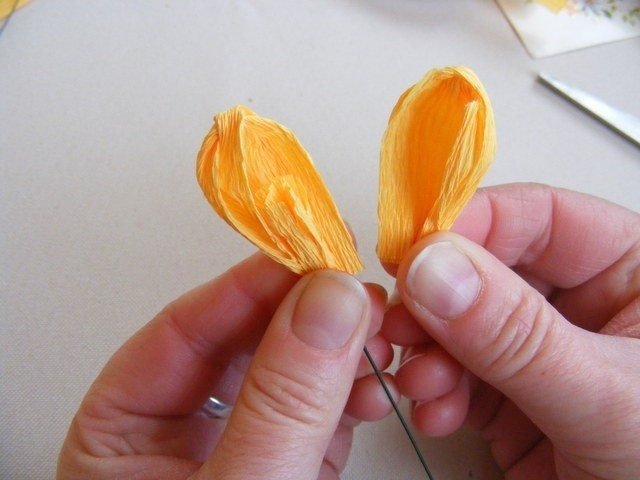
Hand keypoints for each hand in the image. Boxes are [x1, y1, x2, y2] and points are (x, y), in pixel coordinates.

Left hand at [57, 253, 394, 479]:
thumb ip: (282, 402)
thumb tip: (328, 302)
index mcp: (125, 429)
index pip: (186, 329)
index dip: (249, 287)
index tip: (308, 260)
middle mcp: (178, 430)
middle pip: (241, 341)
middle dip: (304, 317)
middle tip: (354, 295)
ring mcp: (239, 443)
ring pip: (287, 368)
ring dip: (335, 349)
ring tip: (375, 340)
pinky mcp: (287, 462)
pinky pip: (318, 406)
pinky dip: (350, 390)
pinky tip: (371, 385)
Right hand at [382, 183, 639, 478]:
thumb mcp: (606, 399)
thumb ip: (517, 336)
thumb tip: (436, 270)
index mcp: (631, 275)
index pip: (542, 217)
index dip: (474, 222)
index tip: (416, 246)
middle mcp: (581, 307)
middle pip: (488, 269)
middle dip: (438, 298)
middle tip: (404, 313)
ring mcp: (541, 353)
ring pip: (462, 323)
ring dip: (430, 350)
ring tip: (422, 378)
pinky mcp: (512, 399)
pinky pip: (457, 374)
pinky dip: (435, 390)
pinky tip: (436, 409)